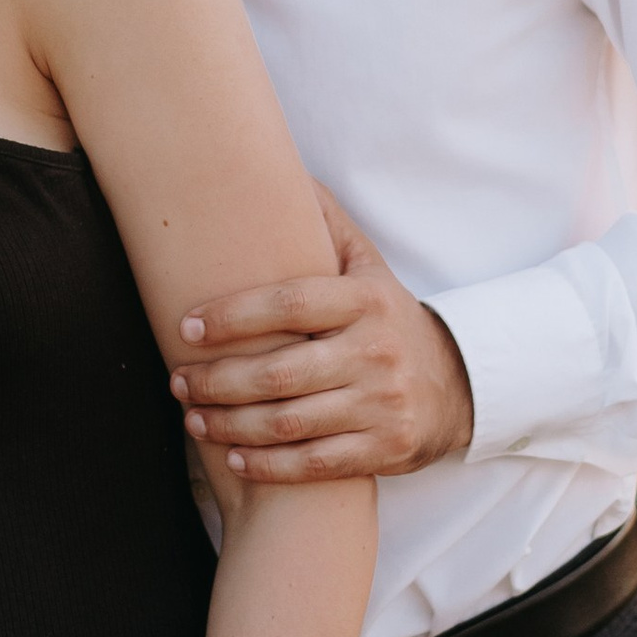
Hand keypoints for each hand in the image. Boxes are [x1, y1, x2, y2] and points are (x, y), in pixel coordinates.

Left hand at [168, 182, 473, 480]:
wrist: (458, 385)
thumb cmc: (389, 320)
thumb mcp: (369, 267)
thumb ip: (326, 225)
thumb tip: (283, 171)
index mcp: (367, 300)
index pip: (290, 303)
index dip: (232, 315)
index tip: (186, 326)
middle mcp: (376, 352)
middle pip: (281, 372)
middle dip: (218, 380)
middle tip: (179, 380)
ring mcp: (382, 404)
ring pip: (291, 422)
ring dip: (232, 424)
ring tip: (194, 417)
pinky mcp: (386, 449)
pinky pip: (316, 463)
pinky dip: (269, 465)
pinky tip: (235, 457)